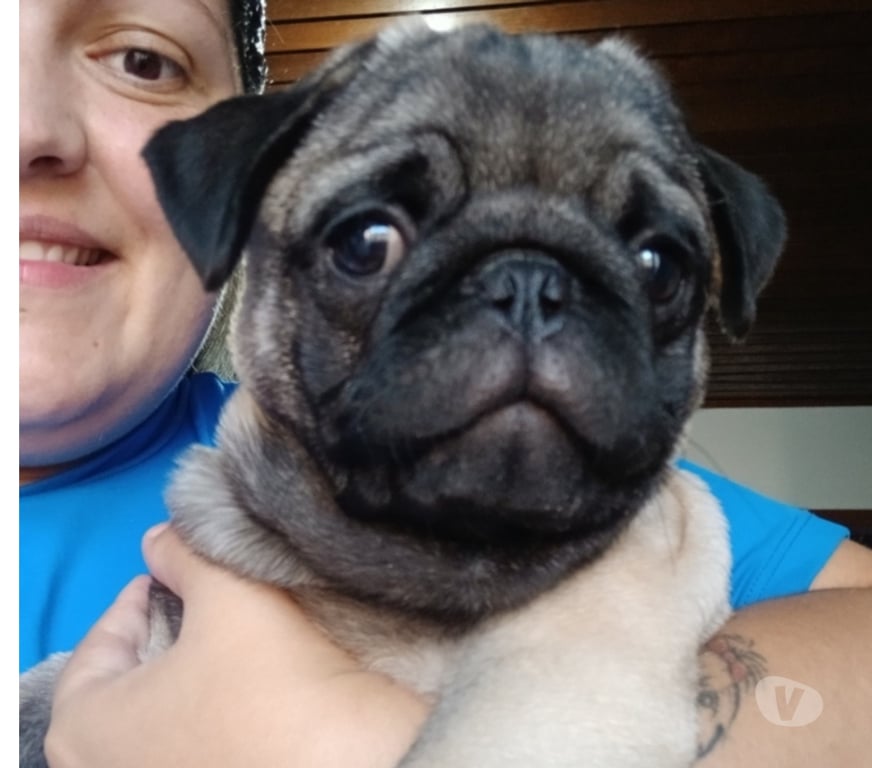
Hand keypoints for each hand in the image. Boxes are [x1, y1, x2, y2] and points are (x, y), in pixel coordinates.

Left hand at [45, 525, 427, 767]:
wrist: (348, 759)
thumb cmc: (267, 680)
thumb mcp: (227, 592)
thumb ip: (183, 551)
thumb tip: (161, 538)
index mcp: (84, 726)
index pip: (100, 643)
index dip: (139, 596)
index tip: (174, 571)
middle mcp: (104, 766)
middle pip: (128, 678)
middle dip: (162, 633)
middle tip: (201, 598)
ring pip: (157, 712)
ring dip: (187, 669)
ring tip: (228, 633)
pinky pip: (185, 740)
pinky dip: (205, 708)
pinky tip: (245, 682)